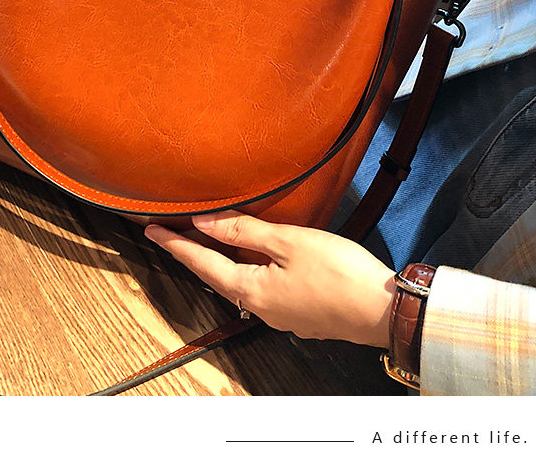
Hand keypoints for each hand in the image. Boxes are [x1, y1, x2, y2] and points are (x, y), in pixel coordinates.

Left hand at [144, 210, 395, 345]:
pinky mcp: (300, 312)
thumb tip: (204, 223)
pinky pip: (263, 287)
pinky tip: (255, 255)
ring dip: (221, 259)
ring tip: (207, 238)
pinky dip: (249, 267)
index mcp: (251, 290)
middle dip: (194, 251)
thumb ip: (244, 232)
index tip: (152, 230)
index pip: (201, 262)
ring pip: (240, 281)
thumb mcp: (288, 242)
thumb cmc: (340, 274)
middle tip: (172, 231)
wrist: (384, 310)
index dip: (175, 243)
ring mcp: (281, 313)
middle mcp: (260, 307)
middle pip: (217, 274)